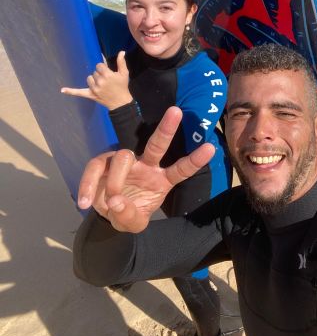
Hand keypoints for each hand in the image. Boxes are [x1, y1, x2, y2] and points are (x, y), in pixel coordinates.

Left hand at [61, 51, 131, 109]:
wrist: (121, 103)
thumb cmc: (122, 87)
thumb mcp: (124, 74)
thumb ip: (121, 62)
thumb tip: (121, 52)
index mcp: (107, 75)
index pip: (99, 66)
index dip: (103, 69)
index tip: (108, 73)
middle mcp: (100, 81)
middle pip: (94, 72)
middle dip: (100, 75)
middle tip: (107, 82)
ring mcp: (94, 89)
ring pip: (89, 79)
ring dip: (93, 80)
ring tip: (101, 85)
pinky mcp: (90, 95)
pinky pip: (79, 92)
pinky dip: (71, 91)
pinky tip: (62, 90)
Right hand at [78, 106, 214, 232]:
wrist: (107, 215)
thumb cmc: (128, 213)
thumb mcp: (132, 224)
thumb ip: (129, 217)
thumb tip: (116, 202)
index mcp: (161, 179)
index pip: (181, 169)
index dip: (194, 160)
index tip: (210, 147)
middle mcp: (146, 166)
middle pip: (157, 145)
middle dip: (167, 129)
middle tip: (176, 111)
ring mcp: (125, 163)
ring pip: (123, 157)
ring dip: (116, 181)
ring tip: (110, 203)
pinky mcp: (104, 164)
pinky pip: (96, 169)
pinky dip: (88, 185)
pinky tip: (86, 202)